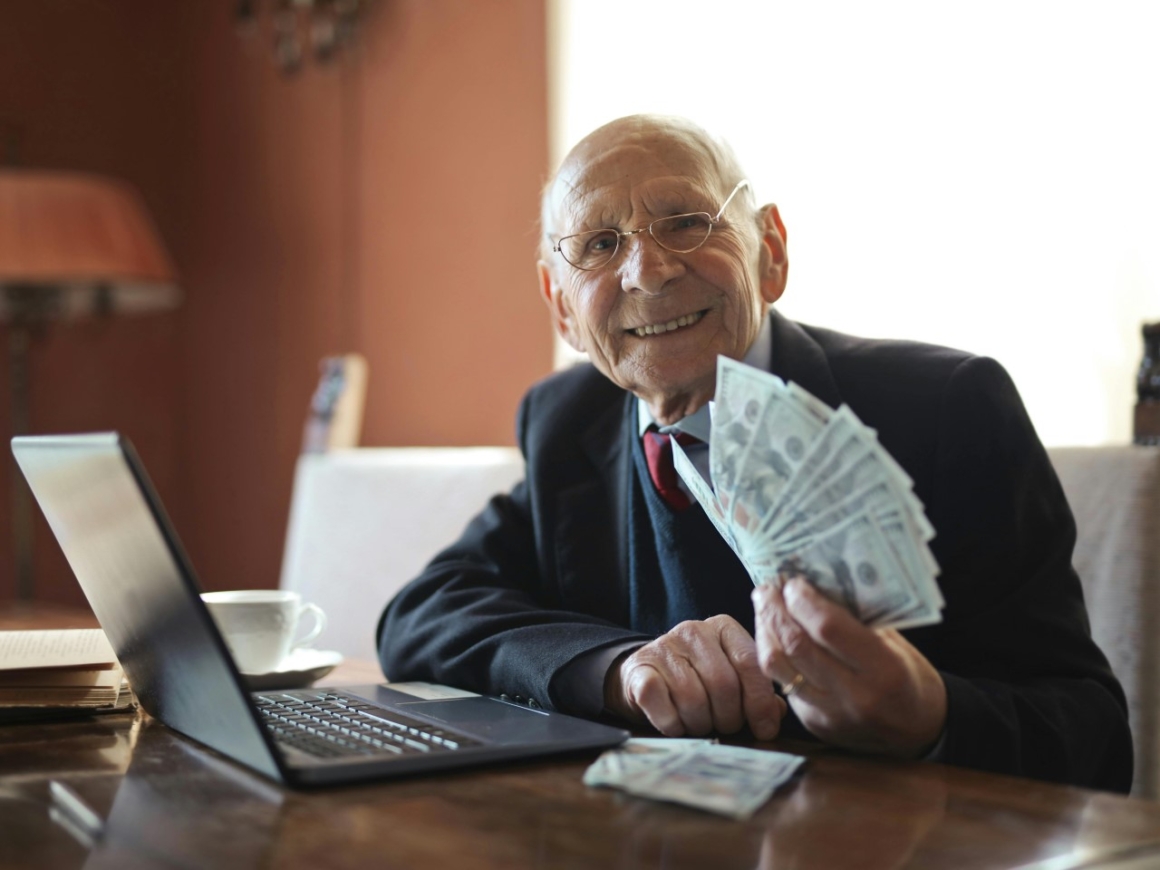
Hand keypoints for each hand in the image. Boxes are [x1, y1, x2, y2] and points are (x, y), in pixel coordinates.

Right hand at [604, 615, 786, 739]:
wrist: (644, 676)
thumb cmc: (697, 680)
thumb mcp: (731, 679)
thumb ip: (756, 692)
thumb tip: (777, 712)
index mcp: (723, 628)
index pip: (749, 663)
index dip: (760, 701)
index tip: (765, 730)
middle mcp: (693, 630)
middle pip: (723, 684)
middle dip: (729, 717)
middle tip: (724, 727)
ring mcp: (663, 647)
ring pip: (693, 698)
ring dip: (700, 724)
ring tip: (699, 724)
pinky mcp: (639, 668)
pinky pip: (662, 705)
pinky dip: (672, 724)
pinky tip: (675, 723)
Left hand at [752, 578, 946, 756]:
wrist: (918, 732)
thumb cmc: (909, 676)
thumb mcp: (895, 643)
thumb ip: (857, 618)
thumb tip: (814, 583)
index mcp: (883, 670)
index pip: (828, 628)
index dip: (803, 600)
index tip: (793, 581)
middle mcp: (853, 696)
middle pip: (796, 646)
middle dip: (775, 610)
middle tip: (767, 588)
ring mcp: (830, 714)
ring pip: (777, 667)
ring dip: (765, 631)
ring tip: (764, 608)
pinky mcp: (813, 723)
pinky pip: (782, 683)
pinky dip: (774, 653)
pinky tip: (774, 635)